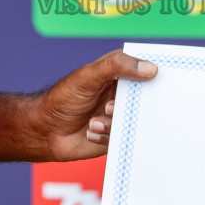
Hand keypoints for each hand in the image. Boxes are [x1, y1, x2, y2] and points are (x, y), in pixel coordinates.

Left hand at [34, 49, 156, 161]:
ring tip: (93, 122)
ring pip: (134, 120)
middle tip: (110, 107)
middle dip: (133, 106)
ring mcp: (119, 115)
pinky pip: (123, 137)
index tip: (160, 79)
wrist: (44, 130)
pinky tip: (90, 131)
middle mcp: (122, 94)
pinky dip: (107, 136)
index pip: (147, 69)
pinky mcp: (114, 135)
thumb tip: (151, 68)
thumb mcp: (89, 76)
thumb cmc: (63, 98)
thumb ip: (118, 67)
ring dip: (112, 123)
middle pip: (146, 98)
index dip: (156, 74)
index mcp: (119, 74)